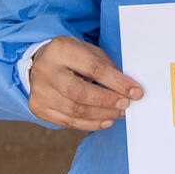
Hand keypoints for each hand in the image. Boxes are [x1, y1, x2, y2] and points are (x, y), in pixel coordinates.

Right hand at [27, 35, 143, 130]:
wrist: (42, 63)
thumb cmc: (71, 56)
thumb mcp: (88, 51)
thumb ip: (106, 67)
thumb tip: (128, 90)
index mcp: (60, 49)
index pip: (93, 68)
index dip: (117, 82)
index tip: (136, 92)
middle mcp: (45, 70)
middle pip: (79, 92)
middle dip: (107, 101)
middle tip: (125, 105)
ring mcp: (40, 91)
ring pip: (74, 110)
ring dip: (102, 114)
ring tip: (118, 113)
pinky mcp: (39, 108)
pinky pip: (68, 122)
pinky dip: (90, 124)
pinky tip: (105, 121)